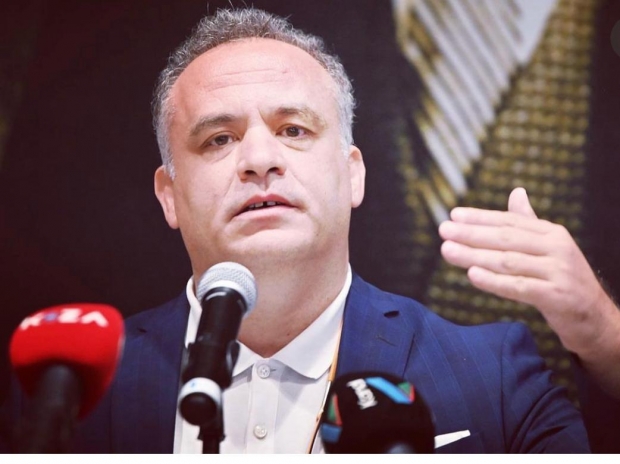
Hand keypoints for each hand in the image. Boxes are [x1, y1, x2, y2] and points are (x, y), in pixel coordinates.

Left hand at [438, 187, 619, 363]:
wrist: (596, 320)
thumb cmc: (564, 282)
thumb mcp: (549, 249)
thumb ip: (530, 223)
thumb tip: (517, 192)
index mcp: (552, 233)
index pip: (510, 221)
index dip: (481, 217)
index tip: (453, 215)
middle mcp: (557, 248)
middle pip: (506, 238)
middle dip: (471, 233)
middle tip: (443, 230)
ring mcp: (558, 272)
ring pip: (508, 261)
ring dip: (474, 255)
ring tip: (447, 250)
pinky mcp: (557, 296)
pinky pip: (519, 287)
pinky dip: (494, 281)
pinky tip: (471, 275)